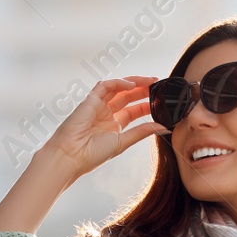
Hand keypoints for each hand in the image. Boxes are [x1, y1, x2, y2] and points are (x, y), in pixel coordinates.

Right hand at [38, 76, 168, 179]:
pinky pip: (105, 86)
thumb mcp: (123, 142)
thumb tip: (165, 128)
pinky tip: (131, 84)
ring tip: (150, 81)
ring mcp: (98, 106)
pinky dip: (118, 83)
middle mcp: (106, 114)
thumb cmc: (92, 154)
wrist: (71, 156)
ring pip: (118, 88)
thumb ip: (143, 132)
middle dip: (143, 90)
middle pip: (128, 96)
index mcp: (113, 126)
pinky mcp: (90, 100)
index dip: (147, 104)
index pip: (133, 111)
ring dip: (134, 83)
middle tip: (158, 86)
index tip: (161, 101)